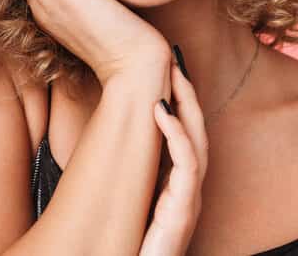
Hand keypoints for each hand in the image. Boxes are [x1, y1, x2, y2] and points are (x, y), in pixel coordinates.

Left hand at [139, 62, 207, 255]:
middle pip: (197, 131)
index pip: (184, 135)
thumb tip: (99, 141)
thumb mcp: (125, 203)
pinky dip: (177, 134)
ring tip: (173, 75)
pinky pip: (187, 166)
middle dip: (188, 94)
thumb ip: (124, 174)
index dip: (179, 102)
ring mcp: (188, 202)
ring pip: (197, 142)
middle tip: (175, 61)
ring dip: (186, 105)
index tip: (167, 71)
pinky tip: (163, 110)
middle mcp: (187, 191)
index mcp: (175, 187)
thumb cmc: (126, 247)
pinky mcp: (182, 213)